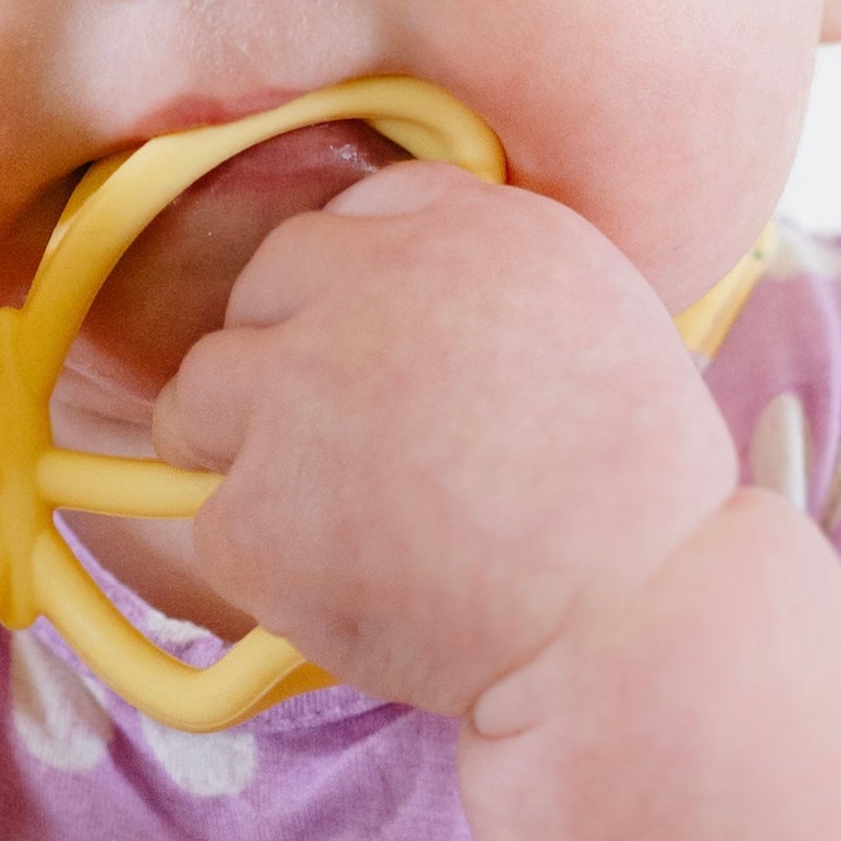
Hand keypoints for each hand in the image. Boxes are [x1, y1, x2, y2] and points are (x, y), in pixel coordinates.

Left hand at [151, 167, 739, 719]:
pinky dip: (267, 564)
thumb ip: (487, 290)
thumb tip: (399, 302)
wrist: (635, 627)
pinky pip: (216, 523)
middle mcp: (371, 288)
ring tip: (336, 519)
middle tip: (340, 442)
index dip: (356, 288)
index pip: (359, 213)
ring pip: (200, 393)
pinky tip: (358, 587)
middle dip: (285, 355)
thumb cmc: (640, 503)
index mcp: (472, 231)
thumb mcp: (599, 326)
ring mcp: (300, 394)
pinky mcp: (256, 510)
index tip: (379, 350)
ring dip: (243, 446)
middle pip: (265, 282)